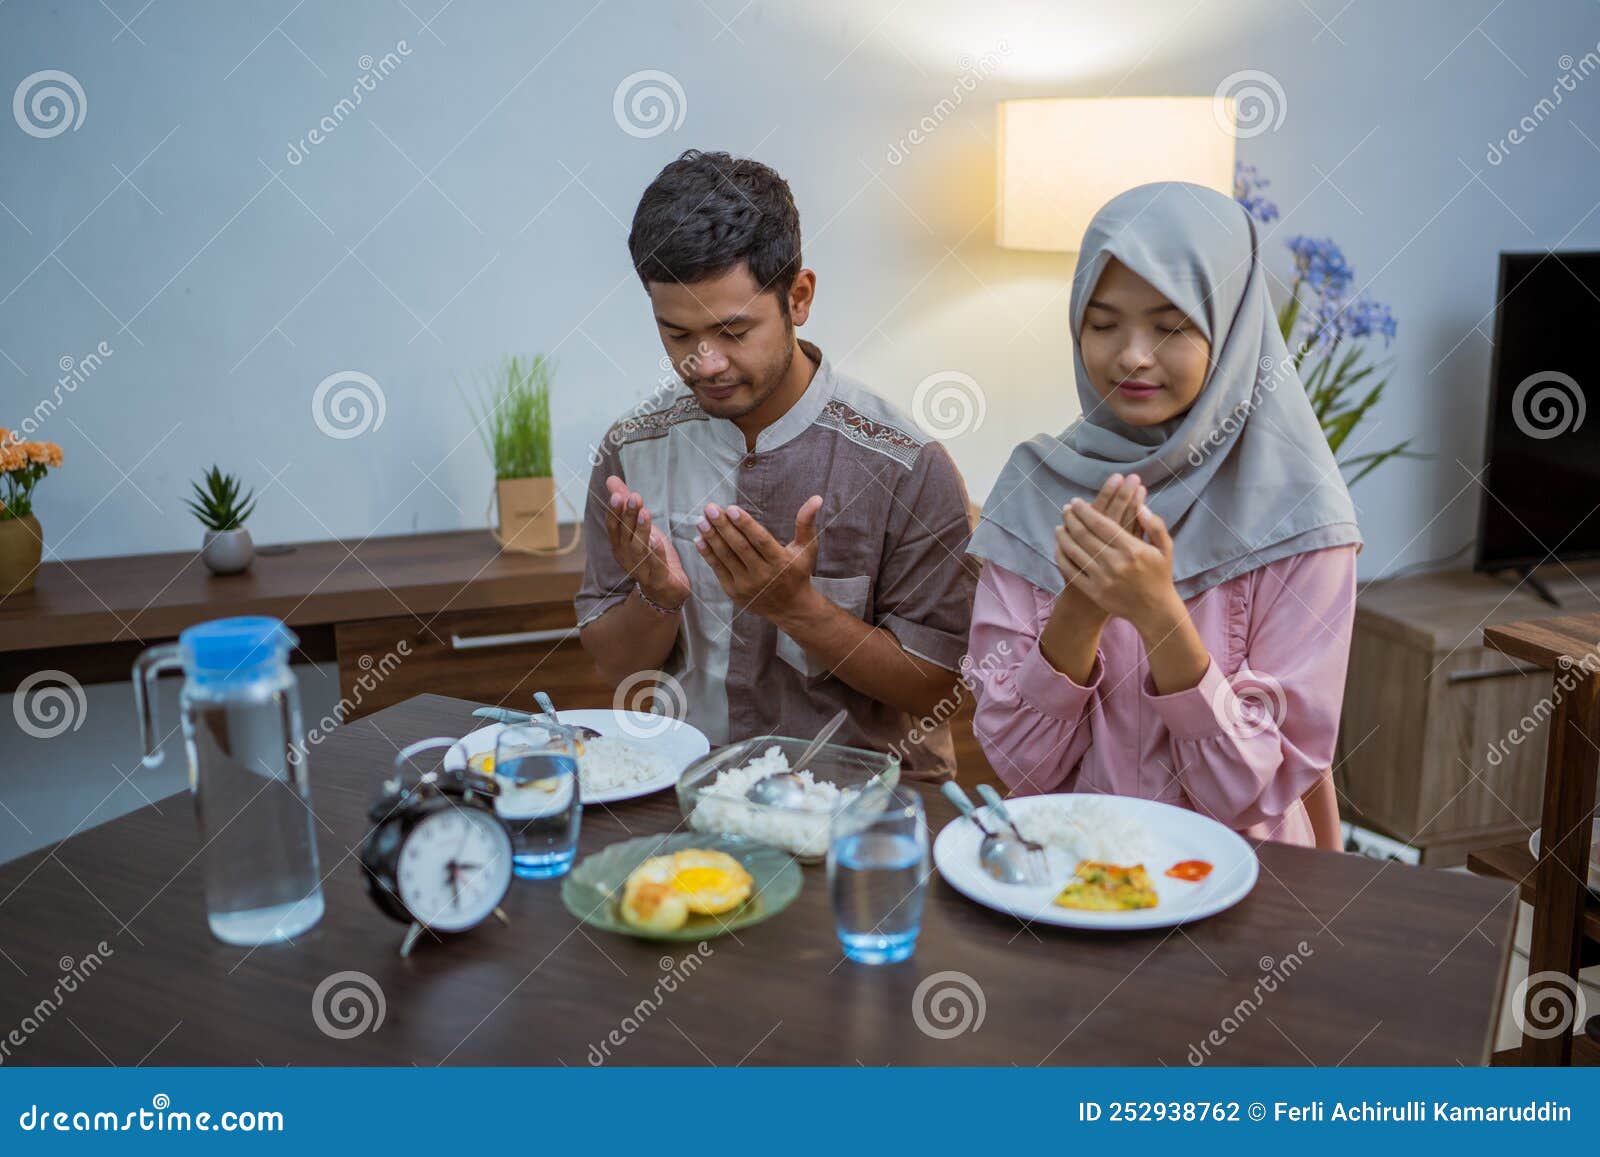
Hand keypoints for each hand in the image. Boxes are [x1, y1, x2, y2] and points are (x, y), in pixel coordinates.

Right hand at [603, 475, 689, 608]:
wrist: (665, 592)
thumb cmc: (652, 556)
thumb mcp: (640, 527)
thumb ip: (626, 505)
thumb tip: (612, 479)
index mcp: (620, 544)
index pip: (614, 526)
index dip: (615, 511)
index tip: (618, 494)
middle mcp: (627, 557)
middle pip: (626, 534)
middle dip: (629, 515)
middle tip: (634, 496)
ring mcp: (642, 569)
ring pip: (639, 548)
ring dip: (641, 530)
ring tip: (645, 513)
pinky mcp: (659, 579)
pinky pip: (657, 565)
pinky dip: (656, 553)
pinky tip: (656, 540)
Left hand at [694, 495, 823, 620]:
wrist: (790, 608)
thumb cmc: (798, 572)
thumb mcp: (807, 548)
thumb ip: (807, 522)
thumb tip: (816, 498)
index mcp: (781, 562)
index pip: (760, 540)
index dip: (745, 524)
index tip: (730, 508)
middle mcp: (763, 575)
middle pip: (740, 547)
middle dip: (723, 527)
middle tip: (710, 508)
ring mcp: (747, 586)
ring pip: (726, 558)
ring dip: (712, 538)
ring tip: (701, 520)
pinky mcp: (735, 593)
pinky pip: (719, 570)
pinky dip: (708, 555)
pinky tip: (700, 539)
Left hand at [1052, 473, 1146, 621]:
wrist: (1154, 610)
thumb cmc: (1160, 575)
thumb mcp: (1165, 548)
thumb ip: (1155, 525)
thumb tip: (1140, 505)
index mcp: (1132, 549)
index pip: (1100, 524)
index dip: (1085, 511)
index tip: (1076, 502)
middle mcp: (1115, 562)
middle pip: (1084, 535)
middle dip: (1071, 519)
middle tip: (1065, 509)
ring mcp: (1103, 578)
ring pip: (1075, 551)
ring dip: (1063, 536)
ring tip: (1060, 526)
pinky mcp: (1094, 592)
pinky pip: (1072, 571)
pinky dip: (1062, 557)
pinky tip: (1059, 547)